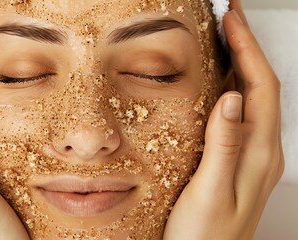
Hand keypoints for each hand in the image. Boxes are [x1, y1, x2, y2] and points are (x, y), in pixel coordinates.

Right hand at [164, 1, 283, 238]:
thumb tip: (230, 99)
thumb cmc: (204, 236)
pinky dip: (231, 88)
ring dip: (241, 65)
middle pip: (262, 87)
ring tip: (224, 41)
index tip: (231, 21)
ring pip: (253, 98)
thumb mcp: (210, 192)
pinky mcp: (238, 160)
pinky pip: (242, 114)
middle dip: (247, 48)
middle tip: (230, 19)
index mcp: (259, 154)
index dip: (247, 50)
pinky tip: (218, 84)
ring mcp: (253, 155)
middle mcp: (263, 151)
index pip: (260, 88)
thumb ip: (223, 146)